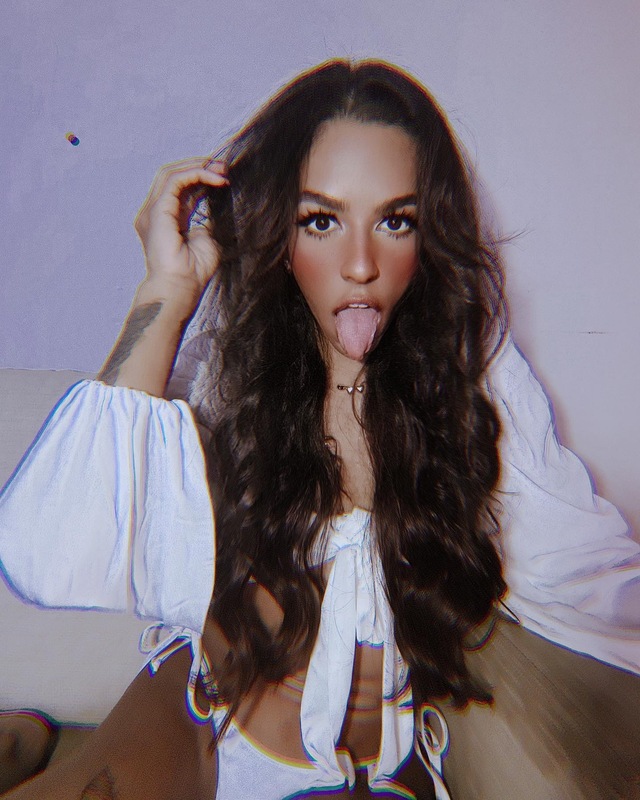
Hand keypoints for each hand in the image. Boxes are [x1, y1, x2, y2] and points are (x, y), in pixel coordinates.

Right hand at [134, 157, 228, 302]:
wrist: (181, 287)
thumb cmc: (193, 272)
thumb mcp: (206, 239)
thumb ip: (206, 220)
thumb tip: (216, 204)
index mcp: (167, 220)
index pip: (180, 188)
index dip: (200, 176)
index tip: (223, 174)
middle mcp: (156, 213)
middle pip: (173, 176)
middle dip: (199, 167)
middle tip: (223, 167)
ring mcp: (153, 211)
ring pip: (171, 174)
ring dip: (197, 167)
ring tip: (220, 169)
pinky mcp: (157, 211)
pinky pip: (175, 181)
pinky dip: (196, 174)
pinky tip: (214, 178)